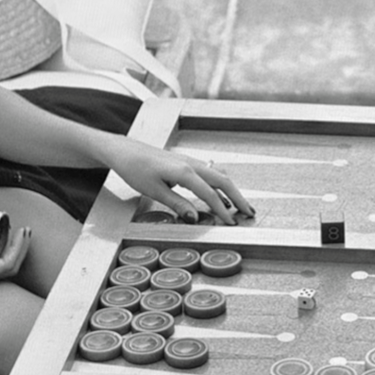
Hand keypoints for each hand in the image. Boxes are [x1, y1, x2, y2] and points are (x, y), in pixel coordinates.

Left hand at [114, 142, 247, 224]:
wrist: (124, 151)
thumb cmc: (135, 169)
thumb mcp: (154, 191)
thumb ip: (177, 204)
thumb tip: (195, 218)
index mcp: (184, 172)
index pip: (210, 194)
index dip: (223, 210)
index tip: (232, 223)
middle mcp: (191, 164)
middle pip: (223, 181)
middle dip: (238, 198)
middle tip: (250, 213)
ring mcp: (190, 161)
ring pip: (218, 176)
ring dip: (232, 191)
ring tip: (241, 206)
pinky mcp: (186, 163)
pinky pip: (209, 174)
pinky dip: (220, 185)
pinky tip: (222, 195)